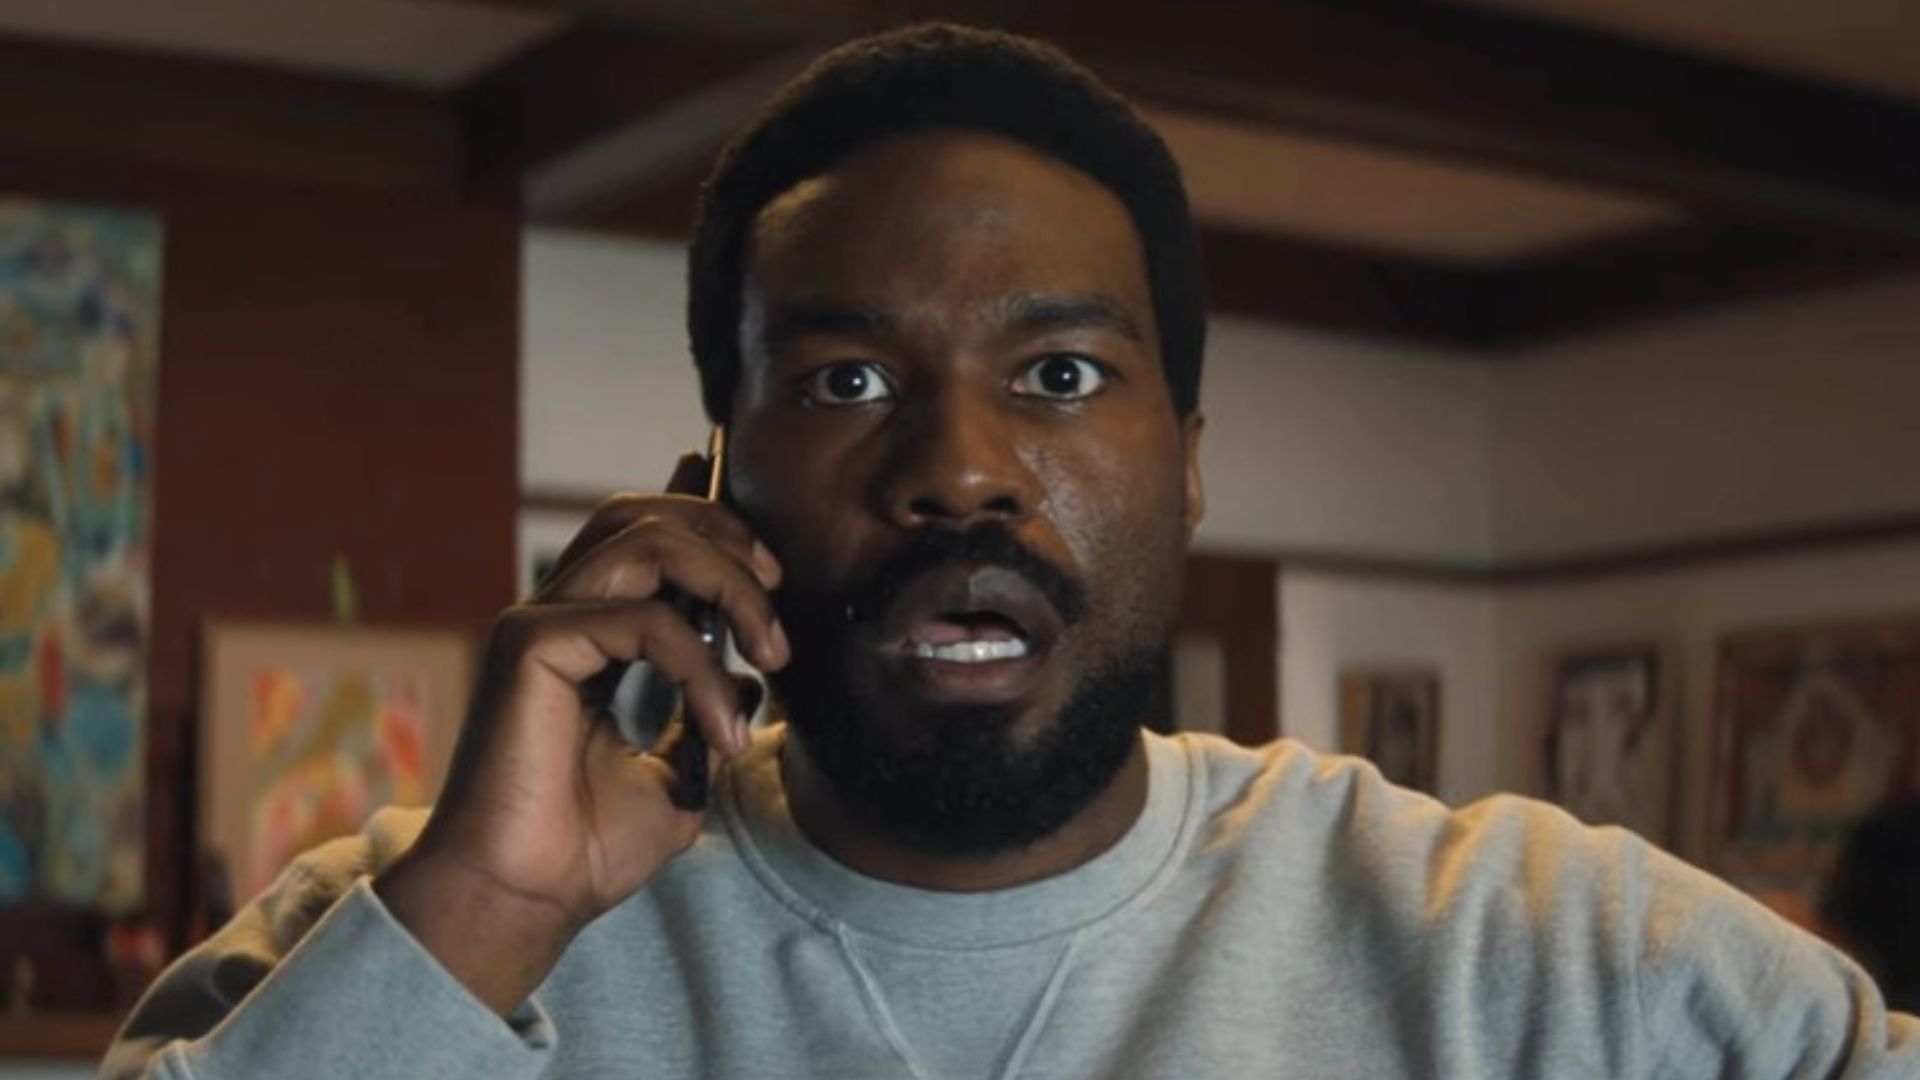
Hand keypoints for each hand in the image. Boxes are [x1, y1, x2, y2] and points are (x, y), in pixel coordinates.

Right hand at [374, 454, 787, 1013]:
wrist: (525, 900)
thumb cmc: (585, 851)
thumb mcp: (677, 776)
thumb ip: (709, 714)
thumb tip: (755, 674)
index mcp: (587, 636)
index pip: (645, 539)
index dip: (709, 521)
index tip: (775, 571)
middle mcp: (559, 616)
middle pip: (646, 516)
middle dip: (728, 536)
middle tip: (779, 598)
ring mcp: (540, 622)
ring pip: (648, 539)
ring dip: (731, 584)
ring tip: (771, 650)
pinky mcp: (531, 644)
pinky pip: (646, 620)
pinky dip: (703, 670)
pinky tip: (725, 733)